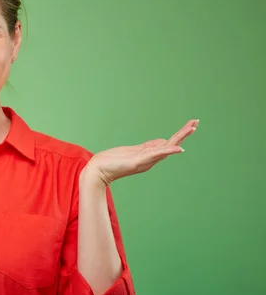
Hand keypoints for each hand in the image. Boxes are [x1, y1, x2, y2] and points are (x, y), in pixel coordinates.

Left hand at [83, 119, 199, 185]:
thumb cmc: (111, 161)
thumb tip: (162, 141)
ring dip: (180, 137)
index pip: (168, 143)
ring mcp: (145, 161)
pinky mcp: (138, 162)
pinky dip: (168, 151)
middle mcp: (150, 160)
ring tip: (192, 128)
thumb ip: (147, 147)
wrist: (97, 172)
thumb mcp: (133, 151)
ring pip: (166, 148)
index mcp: (149, 156)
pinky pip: (155, 155)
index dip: (179, 135)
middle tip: (196, 122)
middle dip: (184, 133)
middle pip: (171, 144)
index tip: (191, 125)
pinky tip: (178, 148)